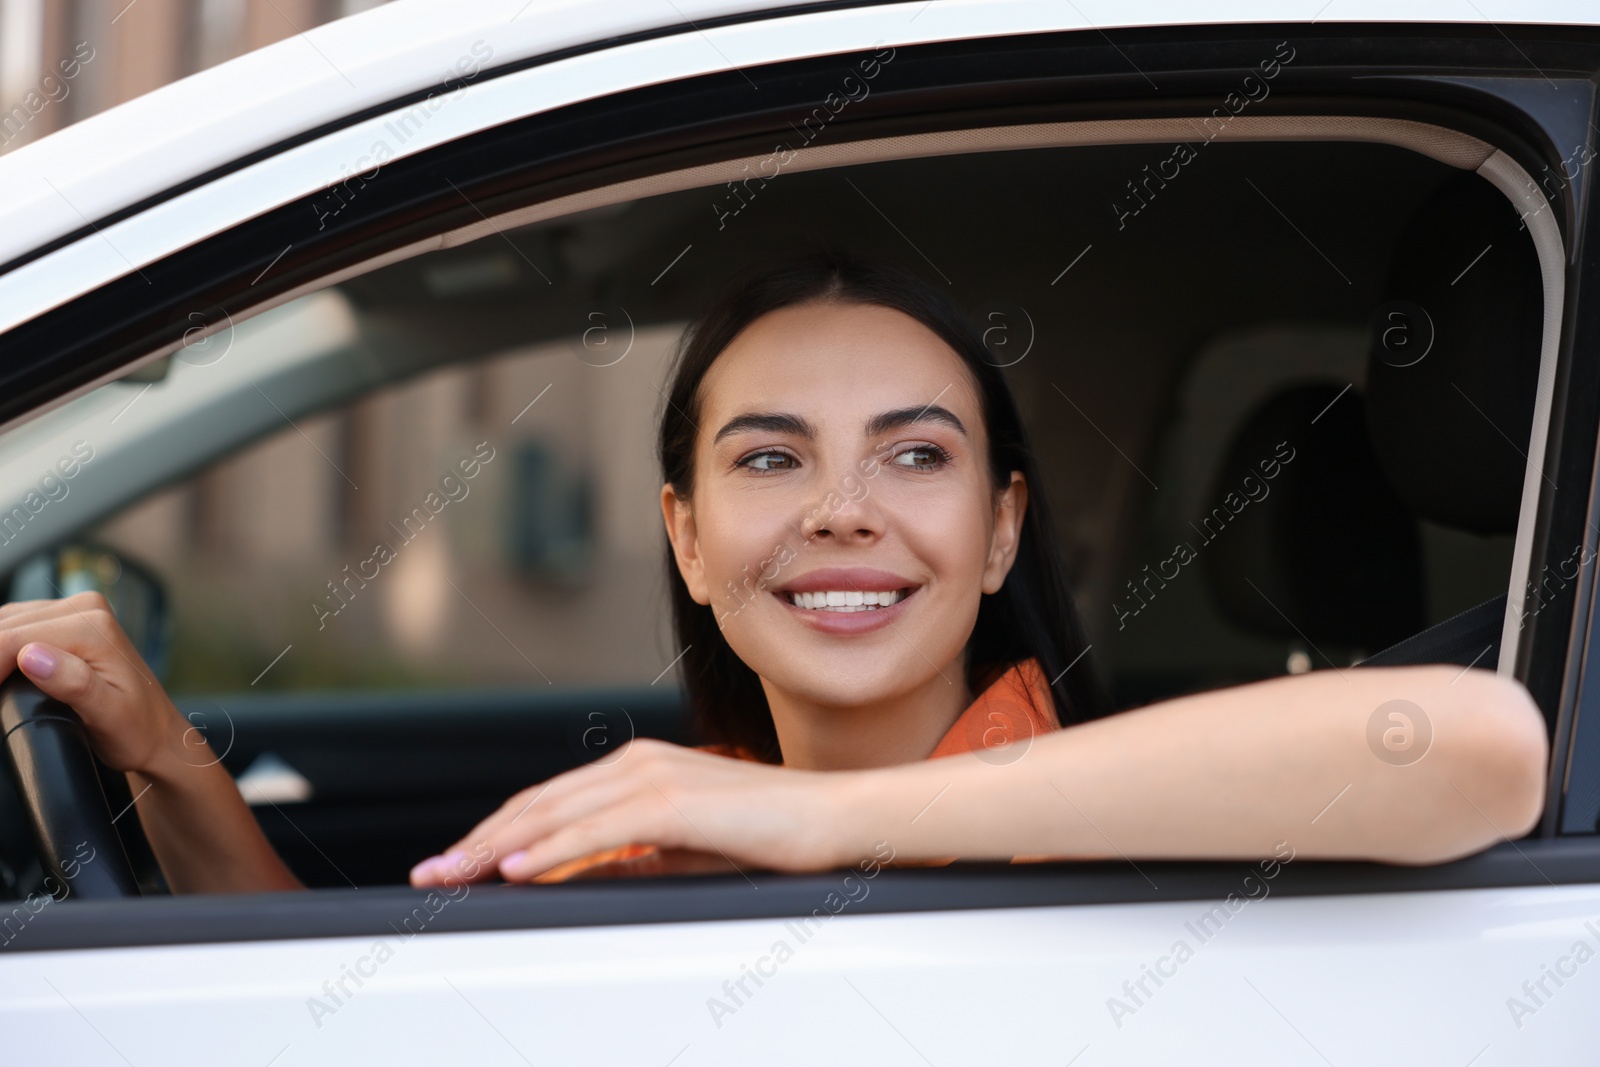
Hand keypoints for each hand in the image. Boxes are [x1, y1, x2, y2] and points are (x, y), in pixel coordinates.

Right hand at [0, 592, 189, 774]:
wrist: (157, 734)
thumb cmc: (136, 731)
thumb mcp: (108, 716)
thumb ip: (73, 683)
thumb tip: (30, 656)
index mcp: (93, 626)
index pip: (12, 639)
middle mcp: (86, 608)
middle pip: (6, 627)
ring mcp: (78, 611)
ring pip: (7, 623)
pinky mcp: (68, 620)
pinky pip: (18, 626)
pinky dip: (3, 647)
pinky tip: (2, 670)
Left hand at [410, 739, 852, 885]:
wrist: (831, 819)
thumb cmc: (767, 835)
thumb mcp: (681, 850)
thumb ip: (628, 855)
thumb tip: (576, 875)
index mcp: (638, 767)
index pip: (549, 801)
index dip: (496, 830)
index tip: (456, 861)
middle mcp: (637, 762)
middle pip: (537, 804)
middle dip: (477, 839)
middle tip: (432, 872)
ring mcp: (653, 777)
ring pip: (554, 813)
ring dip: (496, 845)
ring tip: (454, 873)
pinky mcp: (672, 802)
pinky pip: (595, 830)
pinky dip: (547, 849)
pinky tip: (513, 868)